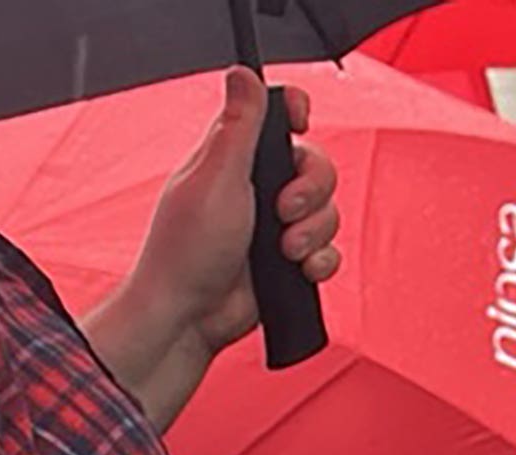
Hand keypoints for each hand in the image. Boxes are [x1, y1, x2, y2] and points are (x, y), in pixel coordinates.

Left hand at [128, 70, 343, 364]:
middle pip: (317, 164)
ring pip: (328, 209)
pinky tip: (297, 270)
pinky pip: (328, 250)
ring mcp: (273, 227)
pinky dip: (320, 260)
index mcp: (232, 160)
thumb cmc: (187, 252)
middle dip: (312, 189)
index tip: (300, 125)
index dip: (296, 114)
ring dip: (314, 231)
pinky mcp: (286, 261)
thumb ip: (237, 127)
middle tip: (282, 212)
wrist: (187, 319)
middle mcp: (255, 189)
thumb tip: (241, 73)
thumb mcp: (215, 178)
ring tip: (283, 252)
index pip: (277, 117)